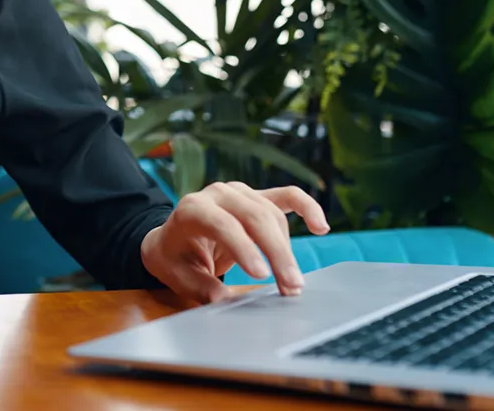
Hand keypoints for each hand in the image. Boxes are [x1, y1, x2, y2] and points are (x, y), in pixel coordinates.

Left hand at [140, 182, 328, 303]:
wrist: (172, 238)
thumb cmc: (174, 257)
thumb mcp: (178, 275)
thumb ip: (201, 286)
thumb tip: (223, 300)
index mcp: (192, 209)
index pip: (223, 224)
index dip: (244, 249)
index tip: (261, 276)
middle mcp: (217, 194)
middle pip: (255, 218)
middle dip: (276, 253)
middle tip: (291, 287)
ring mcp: (239, 192)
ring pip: (272, 215)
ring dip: (287, 249)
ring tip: (293, 283)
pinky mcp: (257, 196)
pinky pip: (287, 196)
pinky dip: (307, 207)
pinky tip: (321, 226)